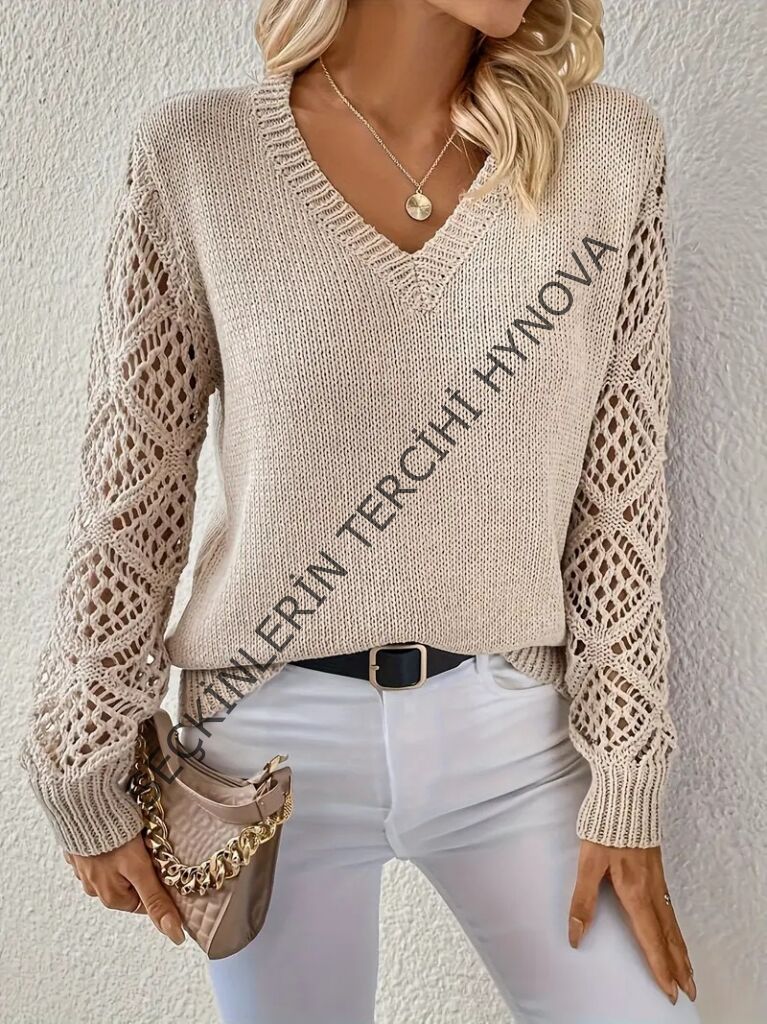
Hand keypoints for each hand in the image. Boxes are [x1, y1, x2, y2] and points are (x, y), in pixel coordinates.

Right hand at [63, 834, 184, 944]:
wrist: (81, 804)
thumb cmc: (112, 836)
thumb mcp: (140, 870)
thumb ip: (156, 901)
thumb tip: (174, 934)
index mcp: (111, 898)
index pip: (146, 901)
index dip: (158, 883)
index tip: (164, 865)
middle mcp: (94, 888)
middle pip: (131, 885)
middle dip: (142, 868)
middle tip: (149, 847)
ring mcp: (85, 868)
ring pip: (116, 867)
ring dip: (125, 855)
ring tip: (132, 835)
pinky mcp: (80, 849)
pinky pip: (101, 851)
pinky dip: (111, 842)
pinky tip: (115, 829)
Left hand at [568, 840, 694, 1004]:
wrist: (628, 794)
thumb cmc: (606, 827)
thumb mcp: (588, 863)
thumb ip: (583, 900)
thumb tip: (576, 935)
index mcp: (635, 893)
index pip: (650, 939)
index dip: (659, 967)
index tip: (670, 991)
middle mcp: (651, 890)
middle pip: (669, 936)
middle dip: (678, 965)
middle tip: (689, 990)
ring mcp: (657, 879)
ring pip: (673, 922)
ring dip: (681, 949)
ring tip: (688, 969)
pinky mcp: (657, 868)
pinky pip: (671, 907)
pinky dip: (677, 927)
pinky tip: (675, 929)